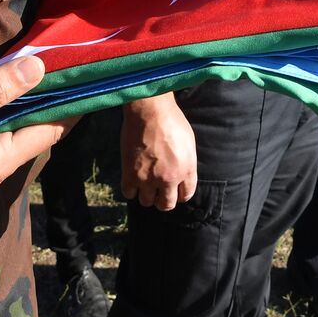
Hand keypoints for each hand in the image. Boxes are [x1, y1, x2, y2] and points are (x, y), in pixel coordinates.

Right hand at [0, 55, 70, 206]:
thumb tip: (37, 67)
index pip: (51, 129)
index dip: (70, 99)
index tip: (85, 67)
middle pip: (35, 131)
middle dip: (50, 98)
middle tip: (65, 59)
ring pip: (13, 133)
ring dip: (26, 104)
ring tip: (42, 66)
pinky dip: (4, 112)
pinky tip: (4, 89)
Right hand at [121, 93, 196, 210]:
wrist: (150, 111)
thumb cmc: (171, 121)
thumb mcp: (188, 143)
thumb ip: (186, 163)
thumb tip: (182, 175)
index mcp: (186, 170)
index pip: (186, 196)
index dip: (180, 194)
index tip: (174, 190)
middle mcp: (169, 179)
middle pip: (166, 205)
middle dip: (163, 200)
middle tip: (158, 191)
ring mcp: (149, 179)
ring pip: (147, 202)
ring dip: (146, 194)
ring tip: (145, 183)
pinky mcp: (130, 175)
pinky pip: (129, 194)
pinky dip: (131, 189)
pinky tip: (132, 178)